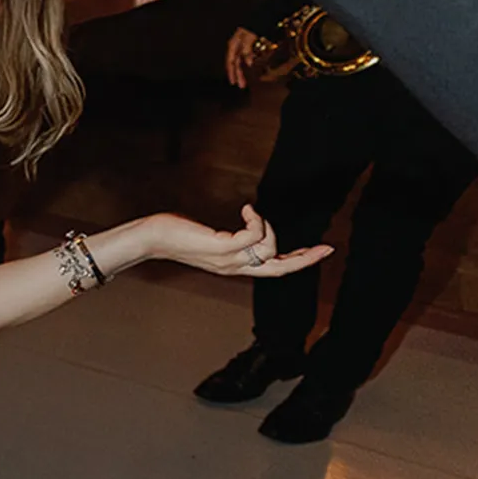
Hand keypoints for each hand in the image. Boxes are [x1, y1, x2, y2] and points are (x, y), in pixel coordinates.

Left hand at [139, 205, 329, 277]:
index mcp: (233, 266)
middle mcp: (233, 266)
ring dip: (269, 227)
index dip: (296, 262)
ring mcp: (227, 259)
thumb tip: (246, 226)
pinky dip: (257, 220)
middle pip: (279, 269)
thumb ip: (230, 238)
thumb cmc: (176, 234)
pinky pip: (253, 236)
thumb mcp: (210, 238)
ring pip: (269, 251)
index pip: (272, 269)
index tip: (317, 253)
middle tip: (326, 248)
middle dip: (305, 258)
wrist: (151, 238)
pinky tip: (248, 209)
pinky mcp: (221, 247)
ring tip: (252, 213)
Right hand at [224, 25, 269, 87]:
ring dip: (242, 71)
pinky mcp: (249, 43)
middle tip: (241, 85)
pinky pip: (246, 56)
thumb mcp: (249, 37)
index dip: (232, 73)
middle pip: (235, 63)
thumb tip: (248, 63)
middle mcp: (236, 45)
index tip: (234, 83)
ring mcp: (242, 44)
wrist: (263, 14)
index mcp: (233, 44)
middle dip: (237, 75)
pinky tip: (251, 67)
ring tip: (245, 80)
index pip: (230, 62)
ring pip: (240, 60)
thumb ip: (247, 50)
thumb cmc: (254, 25)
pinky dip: (247, 63)